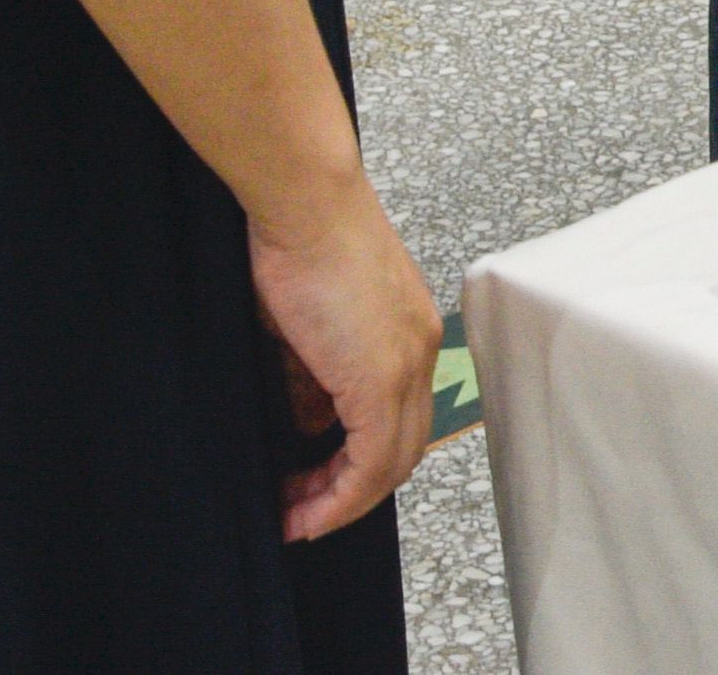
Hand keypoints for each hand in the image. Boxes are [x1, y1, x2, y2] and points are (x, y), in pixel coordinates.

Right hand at [251, 180, 439, 541]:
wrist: (305, 201)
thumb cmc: (298, 239)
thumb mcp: (308, 323)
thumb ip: (315, 375)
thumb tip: (310, 424)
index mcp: (410, 331)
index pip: (400, 417)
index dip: (360, 461)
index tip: (316, 482)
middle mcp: (421, 350)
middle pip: (402, 448)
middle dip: (350, 490)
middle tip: (303, 509)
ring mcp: (408, 364)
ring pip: (391, 462)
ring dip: (342, 500)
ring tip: (296, 516)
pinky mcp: (380, 377)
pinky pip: (370, 461)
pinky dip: (339, 496)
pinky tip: (303, 511)